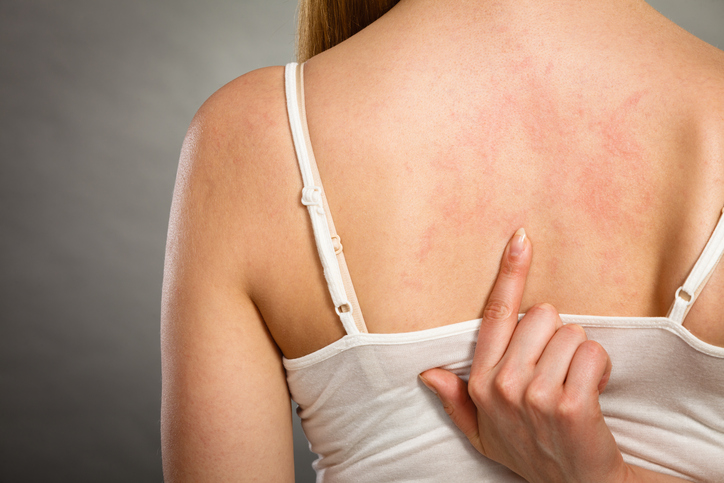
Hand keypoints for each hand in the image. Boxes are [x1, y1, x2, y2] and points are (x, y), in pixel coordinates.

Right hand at [420, 229, 625, 482]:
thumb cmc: (533, 451)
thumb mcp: (484, 432)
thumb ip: (456, 400)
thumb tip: (427, 373)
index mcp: (481, 382)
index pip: (495, 314)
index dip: (510, 273)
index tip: (521, 238)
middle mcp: (502, 385)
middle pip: (542, 316)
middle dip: (557, 337)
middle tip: (557, 370)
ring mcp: (534, 395)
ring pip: (572, 333)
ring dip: (581, 355)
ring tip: (574, 384)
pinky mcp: (569, 404)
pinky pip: (592, 354)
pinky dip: (601, 369)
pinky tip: (592, 392)